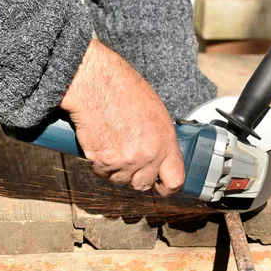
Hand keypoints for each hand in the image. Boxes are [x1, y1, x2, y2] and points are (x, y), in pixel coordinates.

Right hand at [61, 39, 183, 195]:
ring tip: (113, 144)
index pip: (175, 180)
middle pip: (143, 185)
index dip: (167, 187)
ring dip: (117, 170)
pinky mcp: (103, 161)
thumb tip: (161, 159)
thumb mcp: (157, 114)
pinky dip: (100, 164)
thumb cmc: (125, 91)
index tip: (161, 186)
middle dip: (137, 177)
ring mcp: (125, 160)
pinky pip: (102, 174)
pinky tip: (101, 143)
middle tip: (129, 159)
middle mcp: (148, 155)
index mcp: (166, 142)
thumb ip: (161, 141)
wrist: (95, 83)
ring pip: (121, 181)